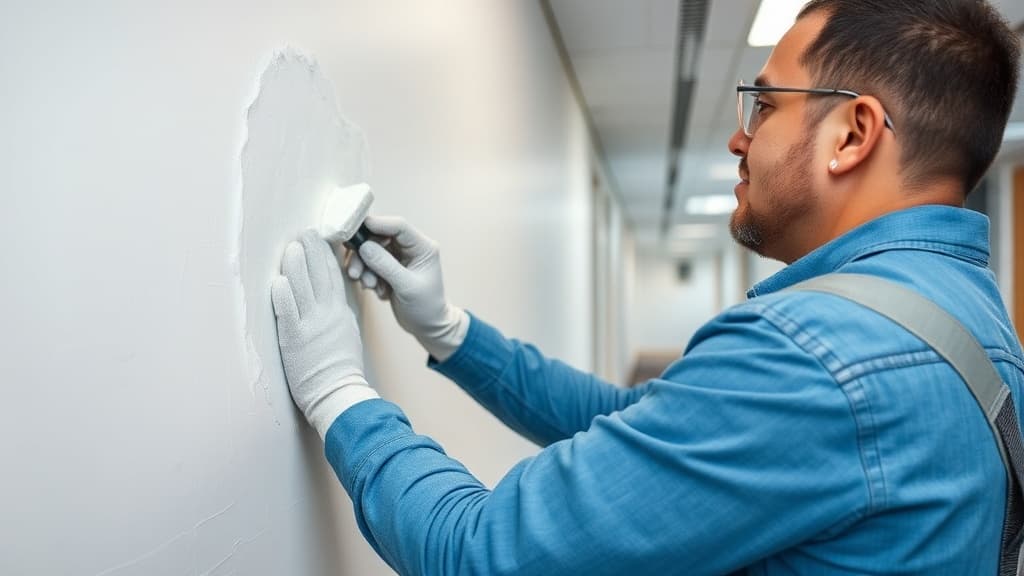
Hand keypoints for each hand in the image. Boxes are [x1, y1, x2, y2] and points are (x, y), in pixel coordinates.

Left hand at [272, 230, 378, 438]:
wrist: (338, 392)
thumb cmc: (342, 367)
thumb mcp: (347, 332)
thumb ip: (339, 311)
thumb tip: (332, 294)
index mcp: (341, 312)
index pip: (334, 276)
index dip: (326, 255)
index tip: (321, 237)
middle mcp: (327, 314)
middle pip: (320, 276)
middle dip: (313, 251)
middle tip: (305, 232)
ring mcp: (311, 325)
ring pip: (303, 288)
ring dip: (296, 266)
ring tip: (291, 247)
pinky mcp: (295, 339)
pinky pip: (288, 312)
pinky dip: (283, 295)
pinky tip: (279, 281)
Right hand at [344, 216, 468, 361]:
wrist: (428, 326)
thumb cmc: (425, 307)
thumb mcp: (407, 287)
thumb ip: (386, 266)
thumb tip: (364, 247)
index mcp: (422, 247)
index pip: (398, 226)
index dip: (377, 224)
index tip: (355, 229)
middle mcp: (410, 248)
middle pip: (379, 237)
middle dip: (364, 253)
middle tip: (354, 272)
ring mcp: (398, 258)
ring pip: (371, 251)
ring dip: (364, 267)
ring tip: (369, 286)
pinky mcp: (388, 268)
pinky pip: (370, 264)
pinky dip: (368, 276)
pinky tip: (378, 291)